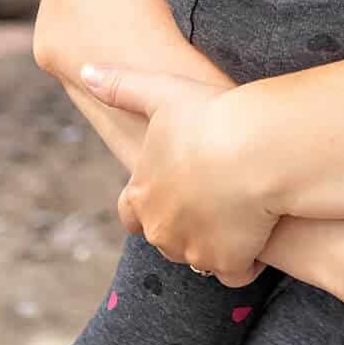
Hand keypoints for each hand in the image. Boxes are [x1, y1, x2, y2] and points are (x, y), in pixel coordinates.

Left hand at [80, 64, 277, 285]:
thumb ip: (121, 86)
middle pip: (166, 236)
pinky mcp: (228, 264)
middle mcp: (161, 229)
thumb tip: (85, 72)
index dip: (148, 203)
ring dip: (213, 241)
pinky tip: (258, 234)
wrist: (256, 151)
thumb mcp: (162, 93)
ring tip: (237, 212)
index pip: (131, 213)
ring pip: (199, 256)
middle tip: (213, 197)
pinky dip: (244, 260)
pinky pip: (235, 272)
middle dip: (184, 223)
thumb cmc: (210, 117)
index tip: (171, 190)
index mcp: (142, 193)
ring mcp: (194, 251)